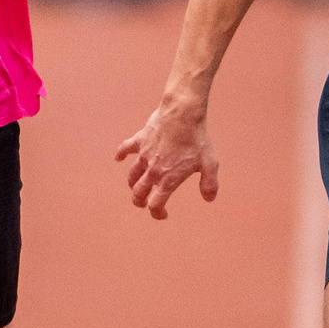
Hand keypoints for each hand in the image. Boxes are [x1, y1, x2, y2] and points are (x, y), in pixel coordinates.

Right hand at [115, 100, 220, 219]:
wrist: (183, 114)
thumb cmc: (197, 139)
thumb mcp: (210, 164)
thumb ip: (210, 184)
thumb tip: (209, 199)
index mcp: (168, 180)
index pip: (156, 204)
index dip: (157, 213)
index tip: (162, 214)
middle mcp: (153, 171)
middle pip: (138, 193)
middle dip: (139, 201)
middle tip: (144, 203)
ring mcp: (144, 156)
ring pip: (132, 175)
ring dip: (132, 184)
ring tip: (136, 186)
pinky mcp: (140, 140)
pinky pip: (125, 149)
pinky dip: (121, 154)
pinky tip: (118, 158)